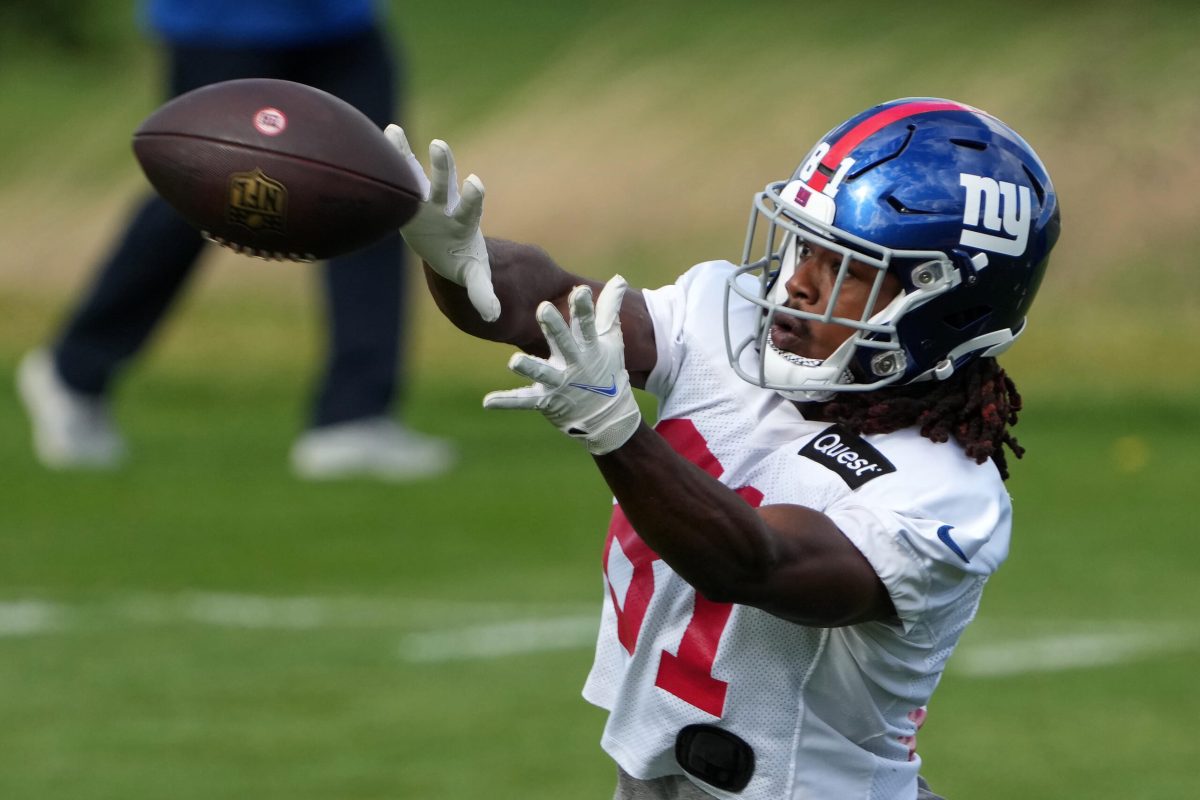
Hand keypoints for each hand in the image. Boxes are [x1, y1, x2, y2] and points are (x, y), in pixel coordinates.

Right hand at [385, 125, 500, 321]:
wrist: (446, 247)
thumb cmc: (462, 260)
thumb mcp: (473, 276)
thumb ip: (483, 292)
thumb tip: (494, 316)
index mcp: (464, 224)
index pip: (470, 208)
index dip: (472, 197)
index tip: (475, 183)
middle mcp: (446, 205)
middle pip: (445, 184)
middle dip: (443, 168)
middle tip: (440, 146)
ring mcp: (426, 198)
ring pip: (417, 174)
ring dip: (407, 155)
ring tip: (393, 131)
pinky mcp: (409, 196)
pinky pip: (400, 173)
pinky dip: (392, 155)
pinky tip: (381, 132)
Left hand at [483, 275, 640, 454]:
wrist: (607, 414)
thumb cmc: (605, 368)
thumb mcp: (610, 339)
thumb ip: (609, 308)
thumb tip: (620, 277)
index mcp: (589, 347)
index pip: (587, 324)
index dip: (584, 308)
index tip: (580, 290)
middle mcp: (574, 363)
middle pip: (563, 342)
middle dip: (554, 327)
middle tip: (543, 308)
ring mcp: (559, 383)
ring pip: (542, 373)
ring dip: (528, 367)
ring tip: (513, 362)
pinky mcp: (545, 400)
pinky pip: (523, 400)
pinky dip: (506, 402)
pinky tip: (487, 402)